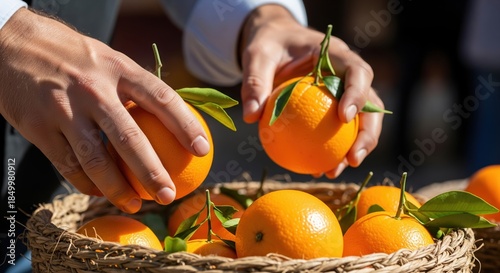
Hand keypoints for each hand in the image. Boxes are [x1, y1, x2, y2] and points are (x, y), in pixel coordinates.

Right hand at [0, 8, 209, 212]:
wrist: (11, 43)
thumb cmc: (72, 55)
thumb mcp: (108, 59)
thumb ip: (134, 87)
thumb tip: (171, 117)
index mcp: (118, 68)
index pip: (161, 98)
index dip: (185, 125)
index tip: (203, 149)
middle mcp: (93, 89)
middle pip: (130, 138)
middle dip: (153, 172)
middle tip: (169, 195)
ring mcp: (63, 109)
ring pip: (96, 160)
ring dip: (118, 190)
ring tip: (136, 205)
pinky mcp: (37, 127)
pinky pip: (67, 165)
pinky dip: (86, 184)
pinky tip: (100, 193)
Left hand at [239, 4, 383, 177]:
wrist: (275, 42)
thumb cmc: (270, 45)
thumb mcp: (257, 56)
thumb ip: (255, 82)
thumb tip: (250, 116)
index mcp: (335, 54)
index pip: (357, 71)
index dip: (358, 94)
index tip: (345, 117)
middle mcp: (347, 74)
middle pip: (371, 103)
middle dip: (368, 133)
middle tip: (353, 158)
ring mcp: (344, 91)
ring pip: (361, 122)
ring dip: (354, 148)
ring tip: (334, 171)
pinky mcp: (334, 107)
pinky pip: (339, 131)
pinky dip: (333, 151)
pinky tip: (318, 169)